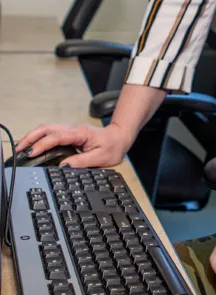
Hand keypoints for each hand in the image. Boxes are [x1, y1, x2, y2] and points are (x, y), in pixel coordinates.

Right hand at [15, 122, 133, 167]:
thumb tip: (63, 166)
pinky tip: (32, 146)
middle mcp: (73, 129)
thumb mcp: (100, 158)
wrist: (119, 137)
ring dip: (32, 136)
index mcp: (80, 134)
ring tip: (21, 149)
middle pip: (47, 128)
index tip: (31, 153)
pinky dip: (38, 137)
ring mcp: (70, 129)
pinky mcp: (69, 133)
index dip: (43, 144)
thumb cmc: (112, 147)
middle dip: (31, 137)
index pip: (57, 137)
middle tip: (19, 150)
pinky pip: (50, 132)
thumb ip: (82, 162)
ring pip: (47, 128)